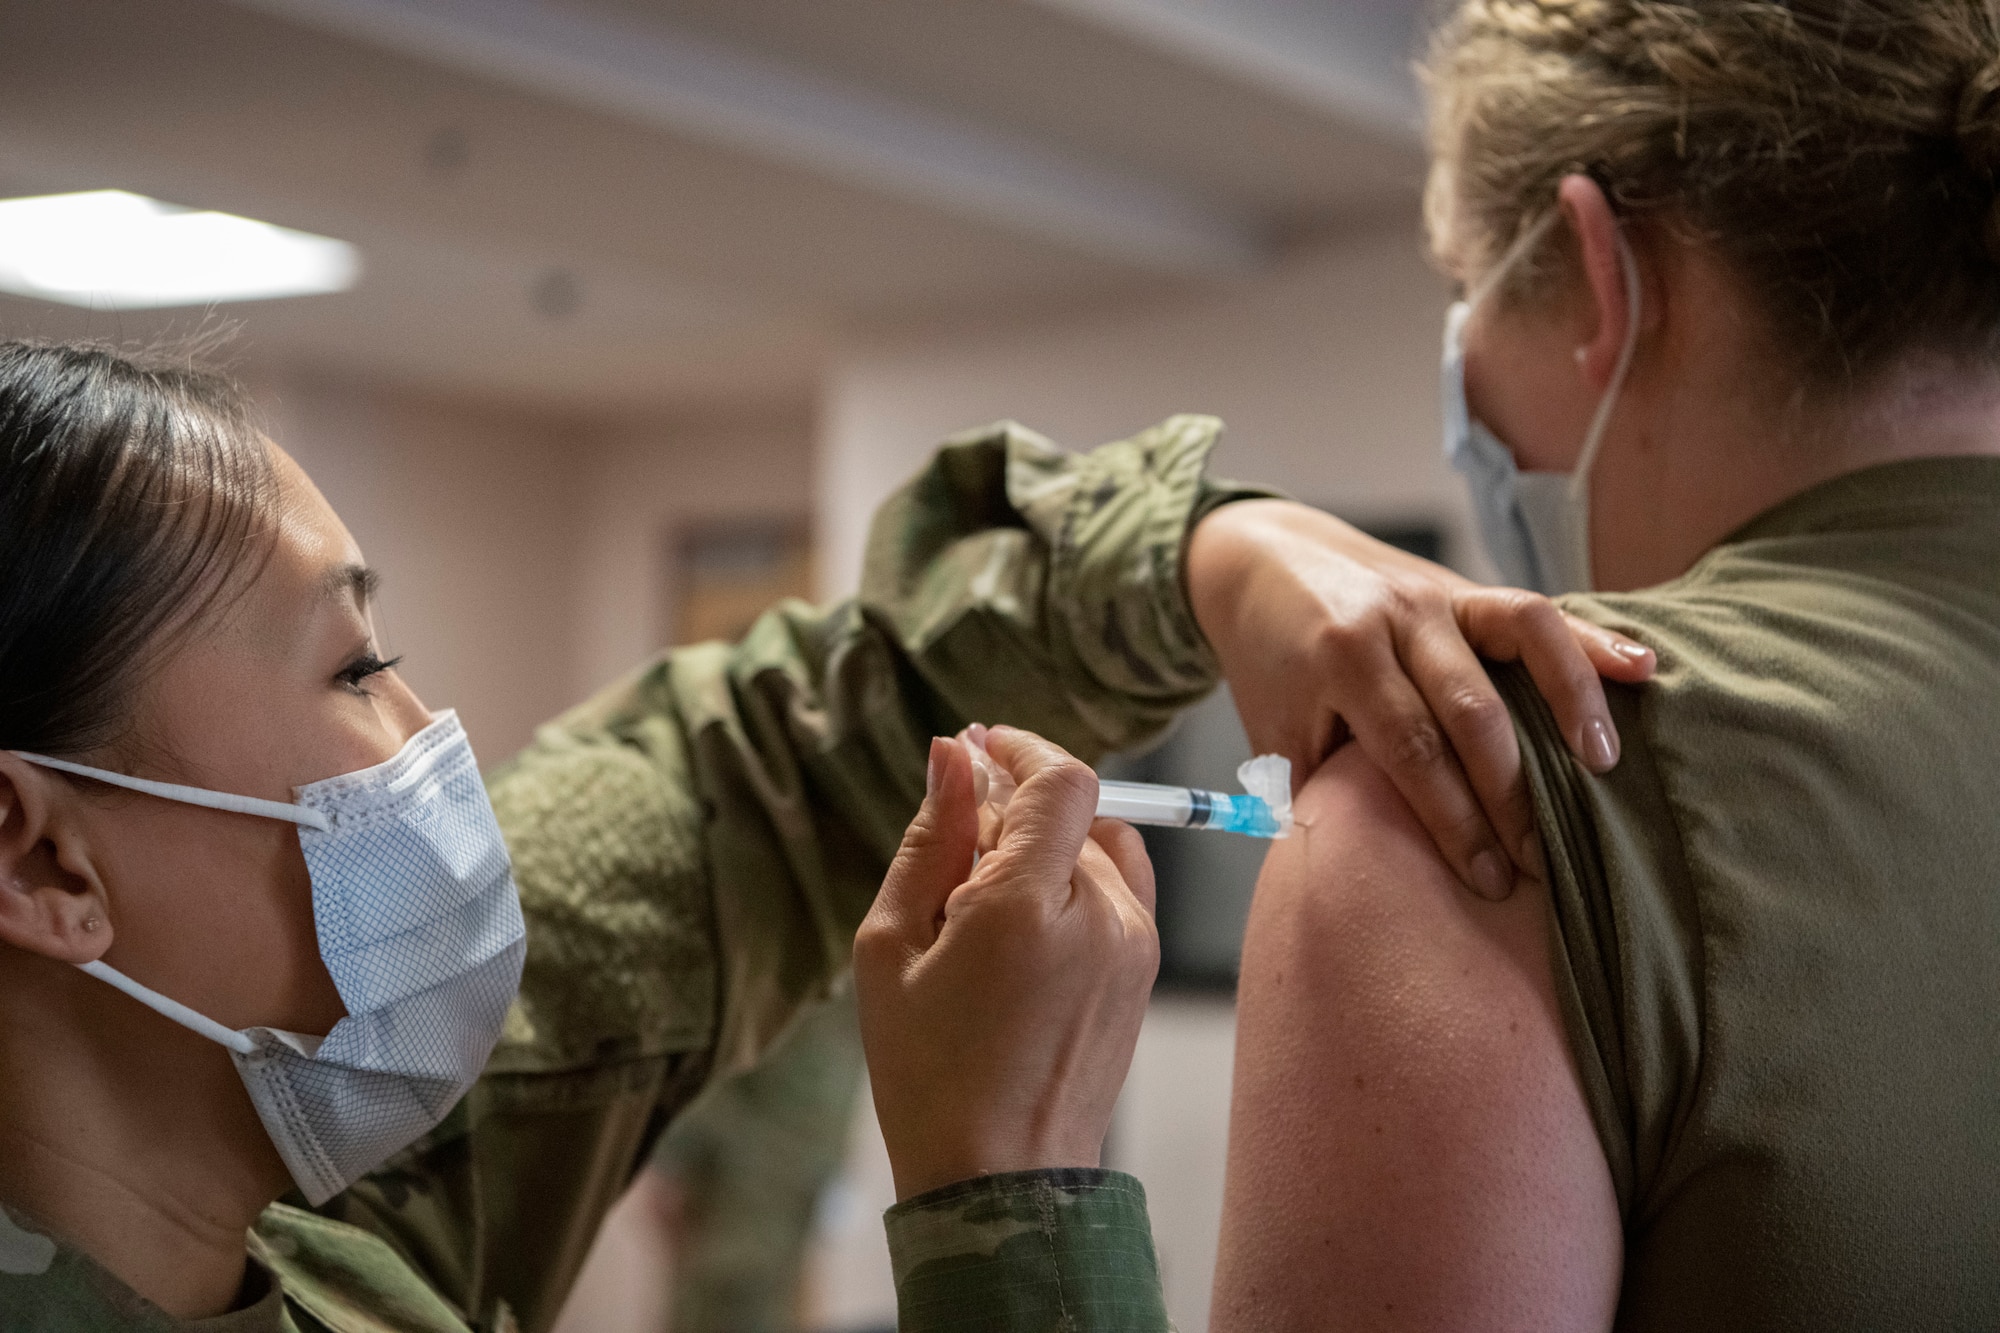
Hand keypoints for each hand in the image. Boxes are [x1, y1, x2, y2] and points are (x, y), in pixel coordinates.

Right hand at [853, 728, 1158, 1201]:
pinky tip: (1022, 931)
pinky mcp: (1145, 972)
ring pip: (1096, 847)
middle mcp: (1103, 916)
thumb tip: (951, 757)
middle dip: (1012, 808)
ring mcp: (1135, 946)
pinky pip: (1117, 890)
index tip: (977, 746)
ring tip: (981, 908)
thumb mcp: (892, 948)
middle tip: (950, 854)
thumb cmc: (928, 1073)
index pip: (1061, 779)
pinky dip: (1073, 883)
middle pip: (1073, 810)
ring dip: (1044, 848)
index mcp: (1030, 906)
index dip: (1020, 748)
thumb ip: (930, 839)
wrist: (1000, 1182)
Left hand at [1186, 499, 1655, 899]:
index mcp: (1340, 658)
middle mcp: (1395, 619)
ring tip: (1604, 768)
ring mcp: (1437, 596)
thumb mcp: (1275, 728)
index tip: (1486, 879)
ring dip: (1569, 703)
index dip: (1454, 820)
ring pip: (1521, 640)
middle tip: (1540, 861)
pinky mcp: (1467, 586)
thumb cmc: (1273, 662)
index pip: (1411, 750)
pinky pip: (1535, 609)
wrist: (1264, 558)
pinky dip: (1592, 638)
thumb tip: (1364, 871)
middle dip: (1511, 794)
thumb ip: (1317, 788)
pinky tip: (1642, 669)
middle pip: (1471, 710)